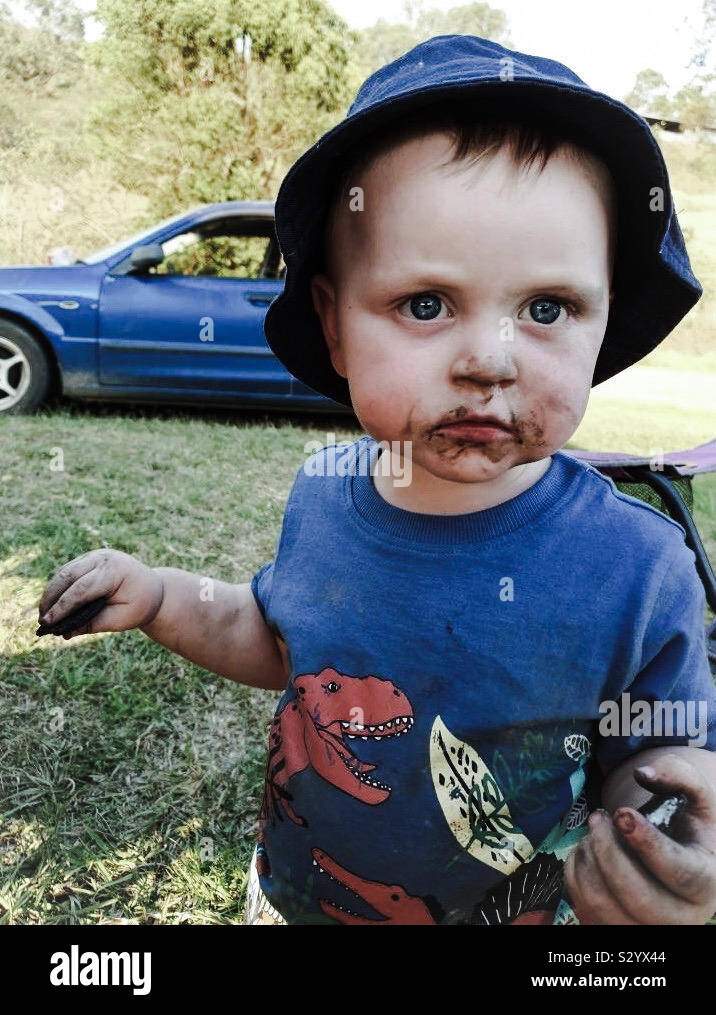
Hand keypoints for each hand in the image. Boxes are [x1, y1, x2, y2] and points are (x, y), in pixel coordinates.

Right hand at [37, 548, 163, 638]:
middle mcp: (103, 558)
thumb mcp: (120, 619)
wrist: (153, 589)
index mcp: (114, 571)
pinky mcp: (90, 558)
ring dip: (51, 593)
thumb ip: (93, 624)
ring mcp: (95, 555)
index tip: (47, 623)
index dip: (62, 607)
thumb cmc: (140, 605)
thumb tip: (64, 633)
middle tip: (42, 621)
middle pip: (68, 577)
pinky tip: (52, 604)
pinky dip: (58, 587)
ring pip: (65, 572)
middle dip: (51, 599)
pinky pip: (69, 571)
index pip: (81, 590)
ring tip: (43, 615)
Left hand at [564, 753, 715, 923]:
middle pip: (637, 896)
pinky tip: (588, 851)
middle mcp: (682, 916)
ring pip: (605, 905)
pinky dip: (576, 873)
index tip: (621, 813)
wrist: (682, 859)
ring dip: (589, 860)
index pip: (679, 872)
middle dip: (608, 851)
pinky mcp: (618, 928)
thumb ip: (679, 774)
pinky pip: (585, 909)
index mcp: (707, 882)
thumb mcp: (697, 798)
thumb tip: (642, 773)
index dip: (648, 843)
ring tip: (593, 833)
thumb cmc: (689, 827)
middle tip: (598, 818)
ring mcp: (648, 929)